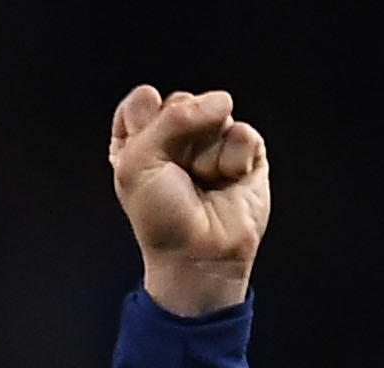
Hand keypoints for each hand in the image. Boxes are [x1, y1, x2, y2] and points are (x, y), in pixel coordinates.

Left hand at [110, 87, 269, 317]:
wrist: (200, 252)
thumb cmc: (162, 216)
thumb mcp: (138, 164)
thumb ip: (170, 118)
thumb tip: (220, 100)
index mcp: (139, 142)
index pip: (141, 100)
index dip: (145, 120)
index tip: (144, 150)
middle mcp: (174, 139)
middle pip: (182, 100)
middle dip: (179, 134)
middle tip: (177, 171)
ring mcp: (212, 142)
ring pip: (215, 114)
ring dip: (208, 151)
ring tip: (204, 179)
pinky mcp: (245, 151)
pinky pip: (243, 132)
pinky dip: (235, 158)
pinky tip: (229, 180)